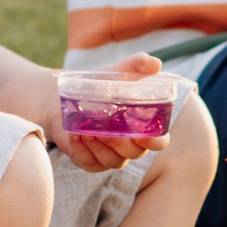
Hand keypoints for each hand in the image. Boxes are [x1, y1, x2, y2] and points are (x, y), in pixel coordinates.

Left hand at [48, 54, 177, 173]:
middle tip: (107, 129)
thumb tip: (156, 64)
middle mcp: (130, 144)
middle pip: (134, 153)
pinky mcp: (90, 161)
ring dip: (100, 147)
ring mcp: (111, 155)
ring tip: (88, 131)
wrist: (68, 96)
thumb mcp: (119, 70)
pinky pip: (90, 163)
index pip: (158, 141)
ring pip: (112, 161)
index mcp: (143, 126)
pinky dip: (83, 151)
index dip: (154, 142)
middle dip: (121, 144)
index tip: (143, 135)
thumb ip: (138, 64)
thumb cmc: (101, 83)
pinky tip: (76, 136)